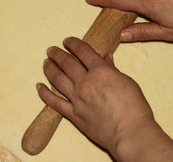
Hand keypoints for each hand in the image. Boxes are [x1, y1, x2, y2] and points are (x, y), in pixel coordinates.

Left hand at [37, 37, 154, 156]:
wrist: (129, 132)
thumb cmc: (134, 107)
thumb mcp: (127, 81)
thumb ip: (113, 69)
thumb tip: (106, 57)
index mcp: (100, 71)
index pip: (83, 51)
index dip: (73, 43)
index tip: (67, 41)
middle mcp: (85, 82)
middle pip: (66, 63)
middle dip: (57, 54)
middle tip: (51, 50)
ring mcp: (77, 99)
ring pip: (57, 79)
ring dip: (49, 69)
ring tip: (45, 62)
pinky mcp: (74, 115)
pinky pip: (55, 102)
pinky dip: (45, 94)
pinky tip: (39, 86)